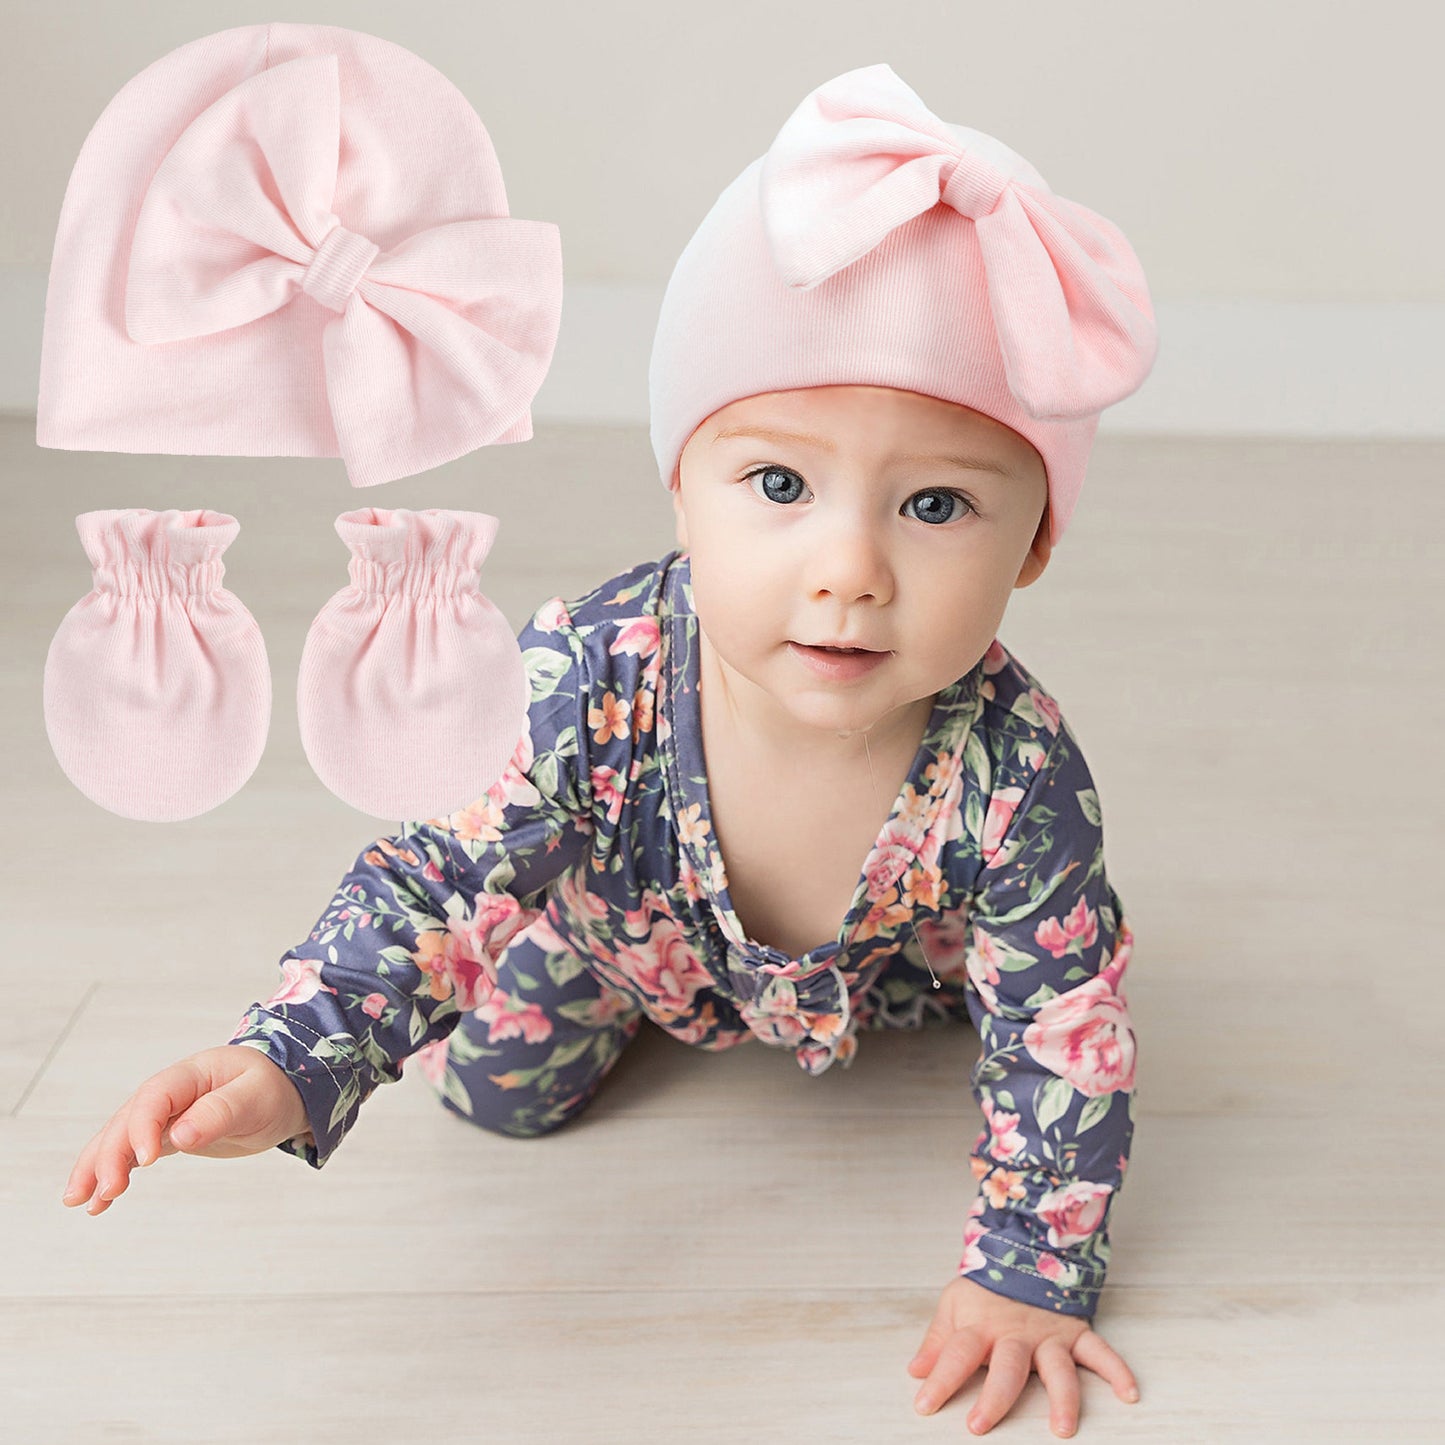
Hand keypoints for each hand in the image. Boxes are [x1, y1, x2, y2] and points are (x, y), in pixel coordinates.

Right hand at [61, 1045, 310, 1215]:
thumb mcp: (257, 1097)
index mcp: (192, 1073)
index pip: (155, 1096)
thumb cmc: (273, 1088)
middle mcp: (171, 1091)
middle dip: (111, 1155)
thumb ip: (221, 1112)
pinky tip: (97, 1203)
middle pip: (129, 1120)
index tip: (146, 1161)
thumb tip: (181, 1135)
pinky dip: (113, 1173)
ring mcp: (166, 1113)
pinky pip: (132, 1153)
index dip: (144, 1126)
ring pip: (120, 1137)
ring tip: (79, 1201)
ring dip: (97, 1167)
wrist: (285, 1092)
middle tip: (105, 1193)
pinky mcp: (168, 1134)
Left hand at [907, 1276, 1138, 1436]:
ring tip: (1062, 1428)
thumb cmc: (986, 1286)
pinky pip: (1100, 1351)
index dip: (939, 1380)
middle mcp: (1016, 1335)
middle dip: (994, 1397)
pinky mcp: (1075, 1331)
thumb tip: (915, 1371)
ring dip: (1062, 1398)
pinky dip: (1117, 1370)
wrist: (1023, 1248)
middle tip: (980, 1425)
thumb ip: (937, 1340)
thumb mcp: (954, 1304)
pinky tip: (1130, 1393)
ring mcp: (1048, 1334)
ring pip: (1058, 1368)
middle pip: (1007, 1368)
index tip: (924, 1405)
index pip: (955, 1354)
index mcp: (981, 1327)